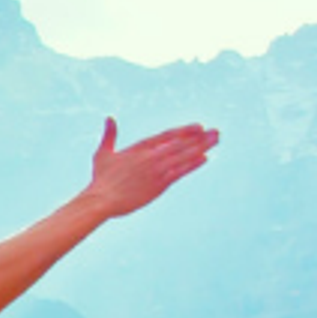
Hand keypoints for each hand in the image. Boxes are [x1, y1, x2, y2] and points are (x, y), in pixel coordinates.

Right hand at [78, 117, 217, 217]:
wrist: (102, 200)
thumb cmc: (101, 179)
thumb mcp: (103, 153)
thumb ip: (109, 135)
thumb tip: (109, 118)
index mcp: (140, 148)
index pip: (167, 135)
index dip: (185, 131)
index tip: (199, 126)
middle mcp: (151, 157)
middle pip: (180, 143)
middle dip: (199, 137)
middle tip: (216, 132)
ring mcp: (157, 170)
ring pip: (183, 156)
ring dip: (201, 147)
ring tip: (215, 140)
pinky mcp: (159, 185)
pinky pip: (180, 172)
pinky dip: (192, 164)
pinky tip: (205, 158)